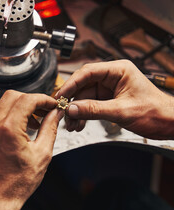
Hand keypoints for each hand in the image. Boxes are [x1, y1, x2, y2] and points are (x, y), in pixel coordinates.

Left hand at [0, 90, 63, 209]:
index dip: (43, 99)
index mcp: (8, 129)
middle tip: (42, 111)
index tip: (51, 104)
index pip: (27, 99)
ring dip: (17, 107)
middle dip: (30, 100)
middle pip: (12, 96)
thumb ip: (50, 127)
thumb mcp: (42, 153)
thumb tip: (55, 113)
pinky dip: (3, 115)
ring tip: (30, 122)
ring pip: (0, 104)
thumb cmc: (18, 181)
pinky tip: (13, 127)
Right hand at [56, 60, 173, 139]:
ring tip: (71, 124)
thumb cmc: (156, 112)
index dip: (71, 84)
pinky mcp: (109, 99)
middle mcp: (112, 77)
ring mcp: (110, 88)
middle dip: (72, 101)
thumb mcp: (121, 111)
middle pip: (83, 85)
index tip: (60, 96)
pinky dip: (83, 114)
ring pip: (84, 97)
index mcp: (118, 70)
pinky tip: (79, 123)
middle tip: (63, 112)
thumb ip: (94, 110)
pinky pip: (90, 105)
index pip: (87, 72)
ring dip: (76, 111)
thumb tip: (71, 109)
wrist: (168, 123)